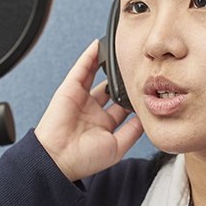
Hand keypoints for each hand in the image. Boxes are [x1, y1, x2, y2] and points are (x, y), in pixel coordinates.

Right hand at [35, 40, 143, 181]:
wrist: (58, 159)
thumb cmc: (85, 159)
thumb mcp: (118, 147)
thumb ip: (133, 131)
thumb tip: (147, 117)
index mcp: (104, 125)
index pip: (123, 108)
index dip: (134, 99)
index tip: (148, 90)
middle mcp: (93, 111)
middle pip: (112, 90)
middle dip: (124, 82)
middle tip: (138, 70)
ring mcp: (81, 99)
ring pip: (98, 77)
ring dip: (109, 66)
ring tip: (122, 54)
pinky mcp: (70, 90)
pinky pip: (81, 69)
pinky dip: (90, 57)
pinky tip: (99, 45)